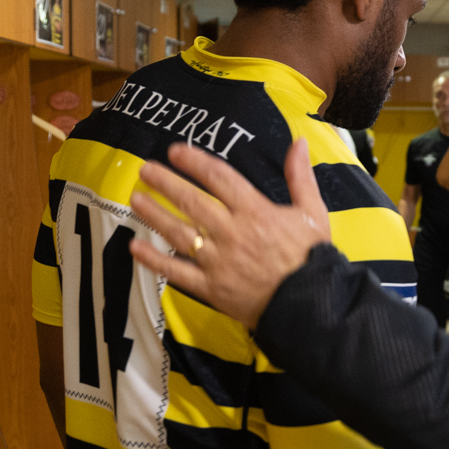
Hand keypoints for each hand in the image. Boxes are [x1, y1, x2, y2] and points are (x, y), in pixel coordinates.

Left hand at [128, 140, 330, 327]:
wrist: (309, 306)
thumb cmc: (312, 258)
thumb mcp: (313, 212)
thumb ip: (300, 176)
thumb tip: (299, 142)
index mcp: (256, 212)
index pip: (219, 178)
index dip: (194, 161)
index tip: (175, 151)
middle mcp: (232, 233)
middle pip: (192, 201)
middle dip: (165, 182)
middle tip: (145, 169)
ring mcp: (218, 262)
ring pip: (179, 233)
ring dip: (154, 214)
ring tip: (136, 198)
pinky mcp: (211, 288)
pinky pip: (176, 272)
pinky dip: (154, 260)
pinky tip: (135, 247)